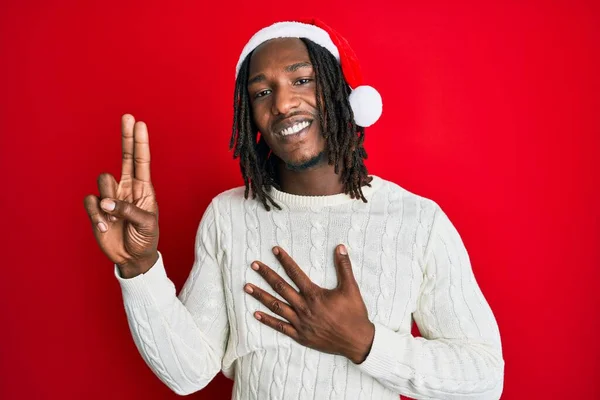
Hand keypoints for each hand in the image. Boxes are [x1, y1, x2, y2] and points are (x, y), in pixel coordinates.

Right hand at [84, 114, 158, 277]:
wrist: (132, 258)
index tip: (139, 123)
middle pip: (124, 157)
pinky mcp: (97, 209)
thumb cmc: (145, 238)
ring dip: (109, 200)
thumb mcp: (146, 224)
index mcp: (144, 189)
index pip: (141, 161)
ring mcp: (111, 197)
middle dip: (126, 137)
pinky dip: (96, 215)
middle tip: (127, 116)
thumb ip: (128, 210)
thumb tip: (106, 200)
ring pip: (103, 181)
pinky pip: (90, 201)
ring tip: (115, 218)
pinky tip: (105, 227)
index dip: (139, 142)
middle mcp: (127, 188)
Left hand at [244, 245, 374, 363]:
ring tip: (247, 287)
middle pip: (281, 287)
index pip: (295, 273)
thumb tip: (340, 247)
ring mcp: (300, 322)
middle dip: (266, 275)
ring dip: (260, 296)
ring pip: (276, 306)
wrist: (356, 341)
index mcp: (314, 295)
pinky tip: (256, 314)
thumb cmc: (354, 314)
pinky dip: (267, 320)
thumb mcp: (351, 288)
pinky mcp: (300, 335)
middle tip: (254, 265)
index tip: (274, 250)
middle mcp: (304, 307)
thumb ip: (344, 267)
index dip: (284, 260)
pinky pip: (280, 327)